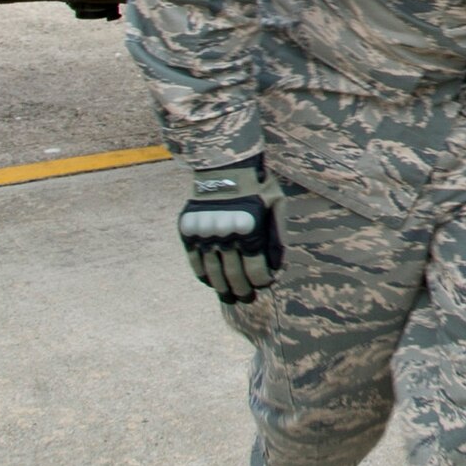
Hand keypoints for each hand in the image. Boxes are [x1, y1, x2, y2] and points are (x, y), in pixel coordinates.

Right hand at [177, 156, 283, 303]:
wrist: (224, 165)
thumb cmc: (258, 186)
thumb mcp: (277, 206)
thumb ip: (277, 236)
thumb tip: (277, 267)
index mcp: (250, 227)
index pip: (255, 268)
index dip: (262, 281)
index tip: (265, 285)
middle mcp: (225, 232)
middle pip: (234, 273)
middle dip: (242, 290)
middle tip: (246, 300)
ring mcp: (204, 232)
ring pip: (213, 271)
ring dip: (222, 288)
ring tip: (229, 298)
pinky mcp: (188, 230)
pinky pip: (195, 260)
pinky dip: (203, 274)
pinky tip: (211, 282)